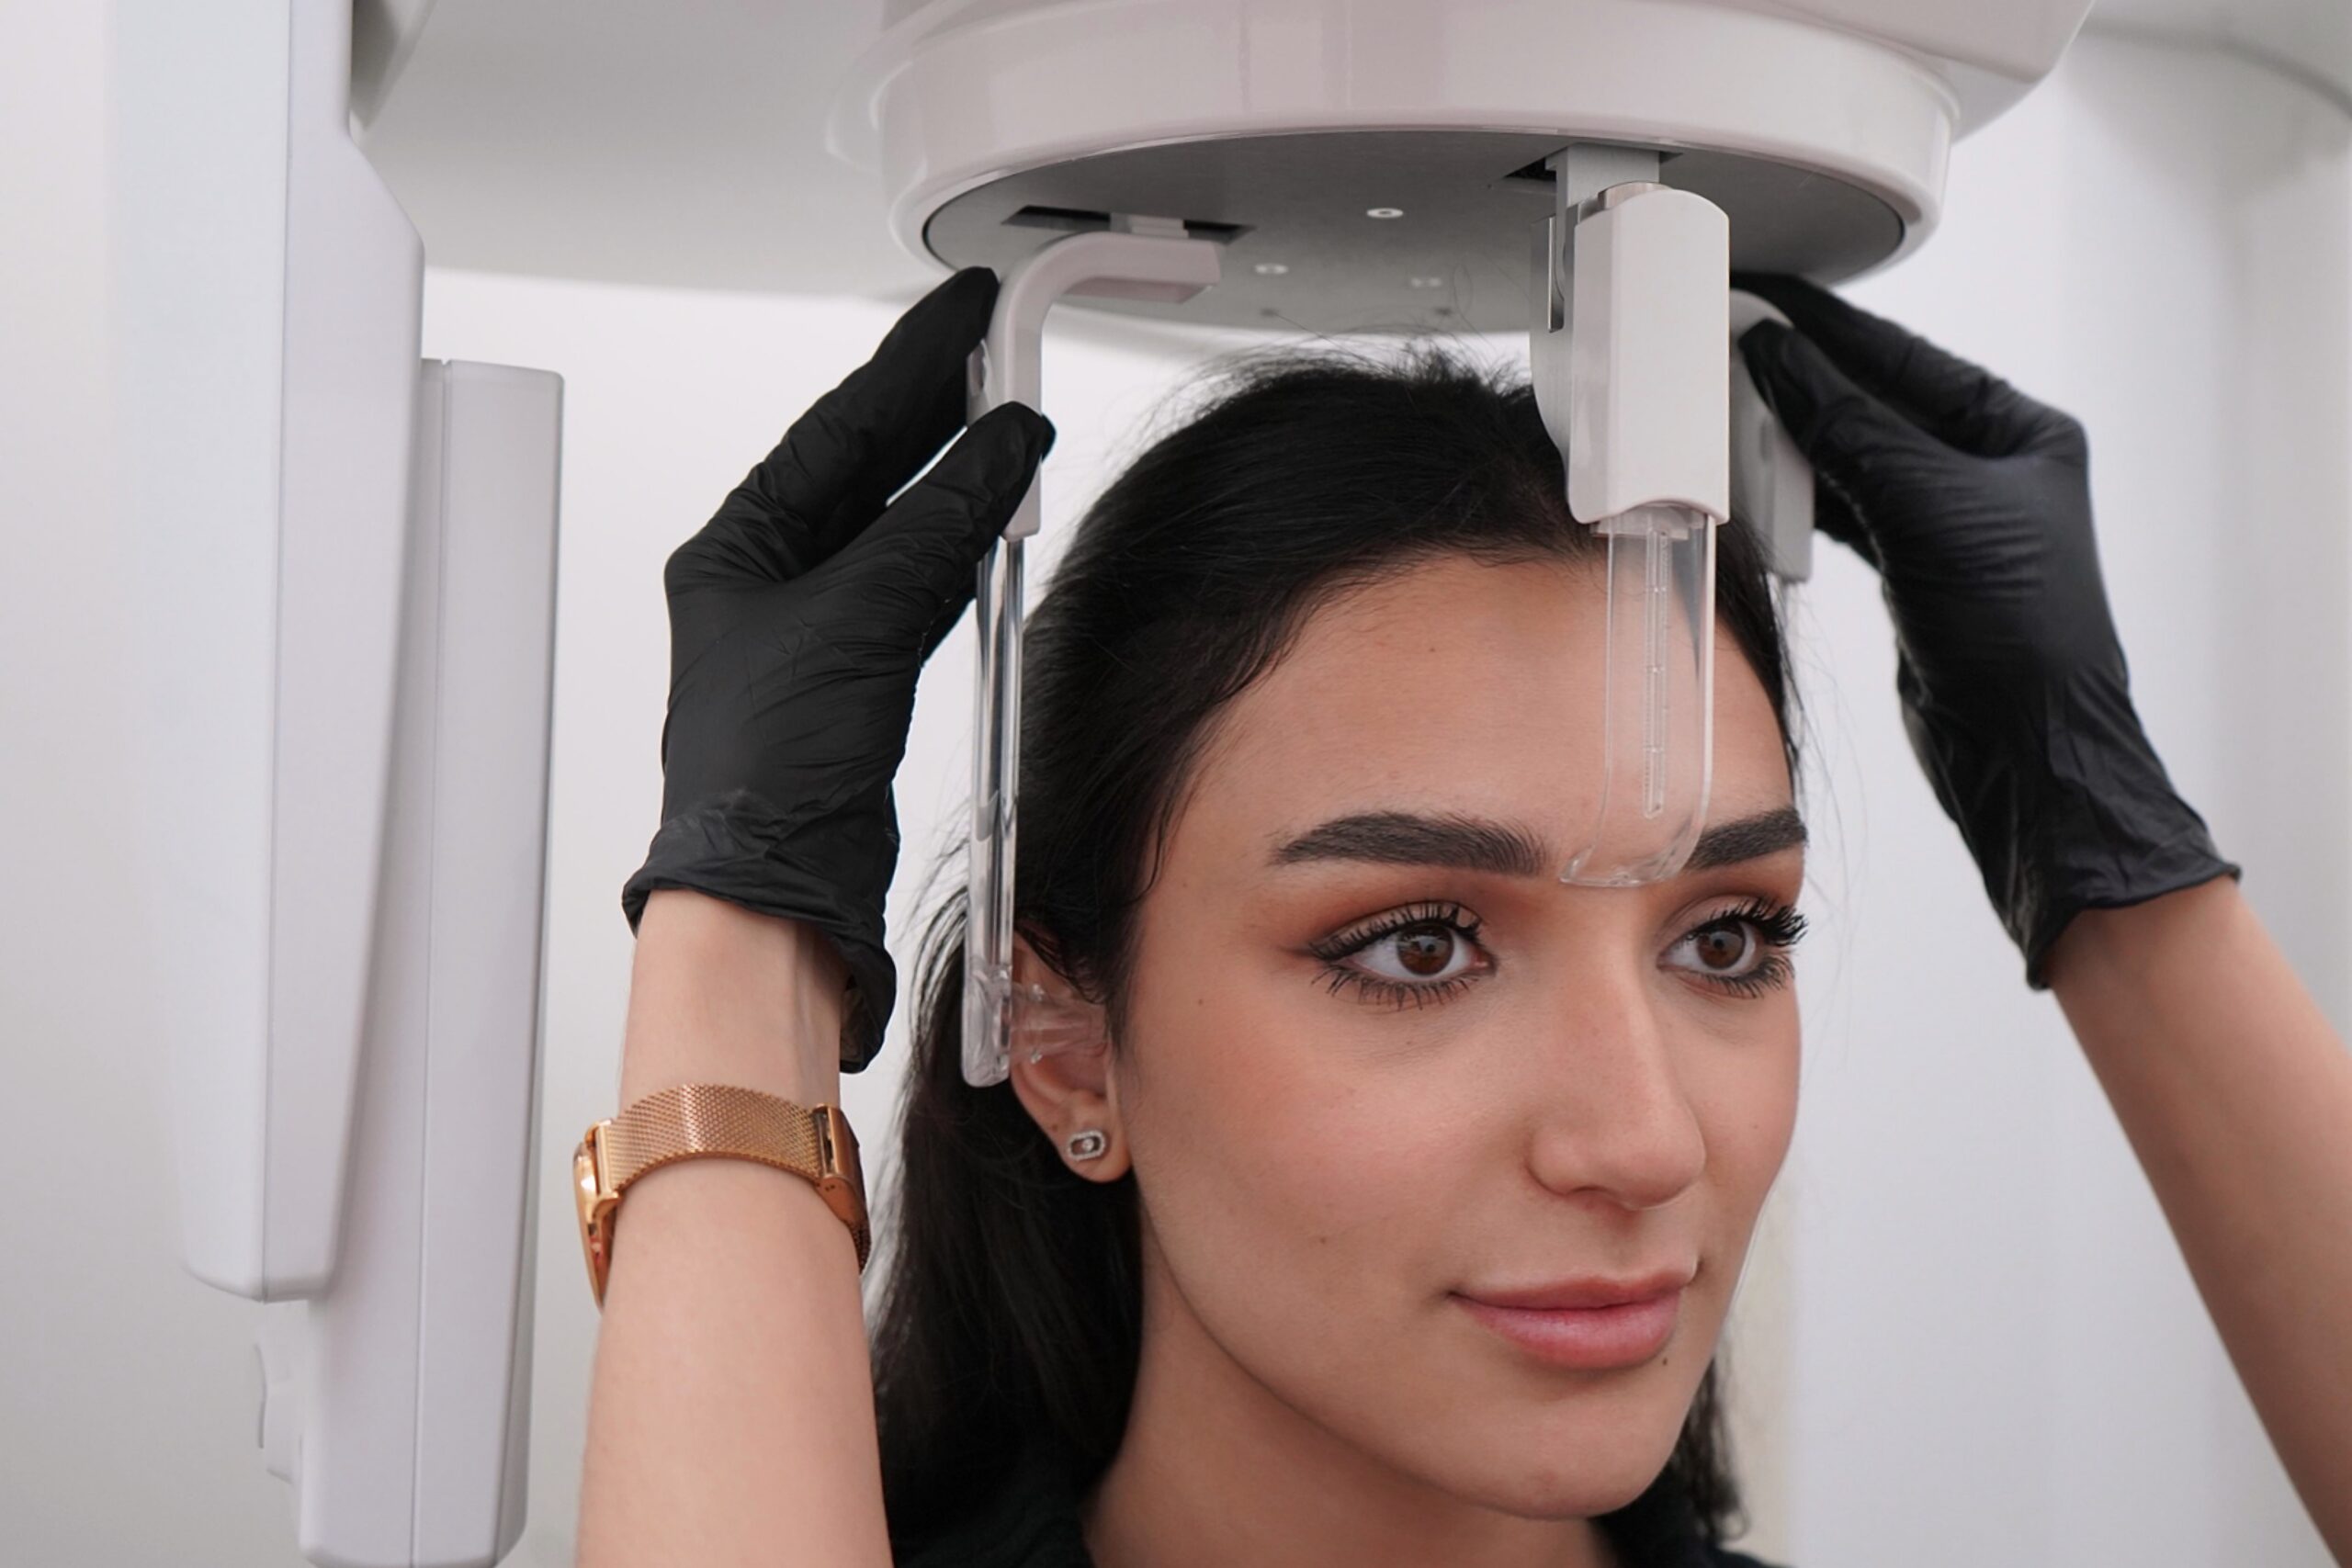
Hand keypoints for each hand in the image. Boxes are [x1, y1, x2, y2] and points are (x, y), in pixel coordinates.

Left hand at [621, 268, 1052, 1068]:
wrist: (775, 887)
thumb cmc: (762, 776)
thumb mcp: (856, 622)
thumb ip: (934, 529)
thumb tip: (996, 452)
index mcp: (738, 548)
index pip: (838, 428)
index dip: (908, 364)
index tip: (962, 314)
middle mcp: (771, 579)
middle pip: (867, 465)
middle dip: (937, 407)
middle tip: (1000, 345)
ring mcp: (818, 626)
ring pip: (901, 521)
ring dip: (958, 474)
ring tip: (1013, 416)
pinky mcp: (862, 673)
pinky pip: (921, 580)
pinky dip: (964, 544)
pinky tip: (998, 515)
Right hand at [1733, 273, 2234, 983]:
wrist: (2023, 750)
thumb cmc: (2020, 632)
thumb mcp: (1928, 506)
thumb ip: (1850, 428)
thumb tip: (1785, 362)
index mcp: (2018, 431)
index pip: (1905, 356)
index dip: (1830, 326)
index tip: (1767, 296)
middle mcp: (1987, 471)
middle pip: (1874, 401)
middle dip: (1802, 378)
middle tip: (1729, 346)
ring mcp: (1949, 524)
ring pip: (1854, 457)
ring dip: (1794, 439)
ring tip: (1729, 407)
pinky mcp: (1915, 572)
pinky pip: (1845, 512)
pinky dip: (1801, 498)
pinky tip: (1760, 482)